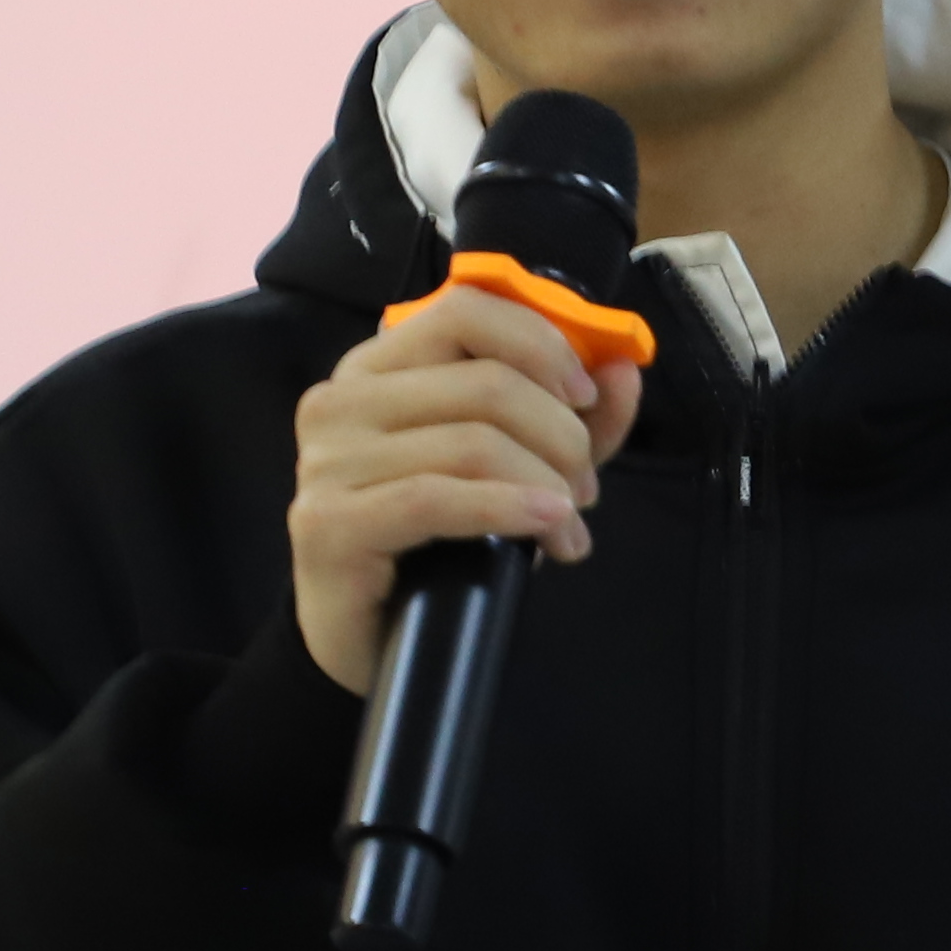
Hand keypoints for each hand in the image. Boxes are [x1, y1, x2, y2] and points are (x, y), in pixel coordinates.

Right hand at [285, 284, 645, 697]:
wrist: (363, 640)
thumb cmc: (431, 543)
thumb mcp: (511, 468)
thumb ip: (567, 417)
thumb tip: (623, 369)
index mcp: (378, 367)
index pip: (466, 311)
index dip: (541, 344)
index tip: (585, 396)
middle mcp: (342, 400)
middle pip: (485, 382)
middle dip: (561, 436)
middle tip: (584, 489)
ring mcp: (326, 461)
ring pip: (471, 443)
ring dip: (546, 486)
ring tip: (567, 527)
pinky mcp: (328, 522)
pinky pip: (436, 498)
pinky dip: (508, 510)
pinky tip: (549, 529)